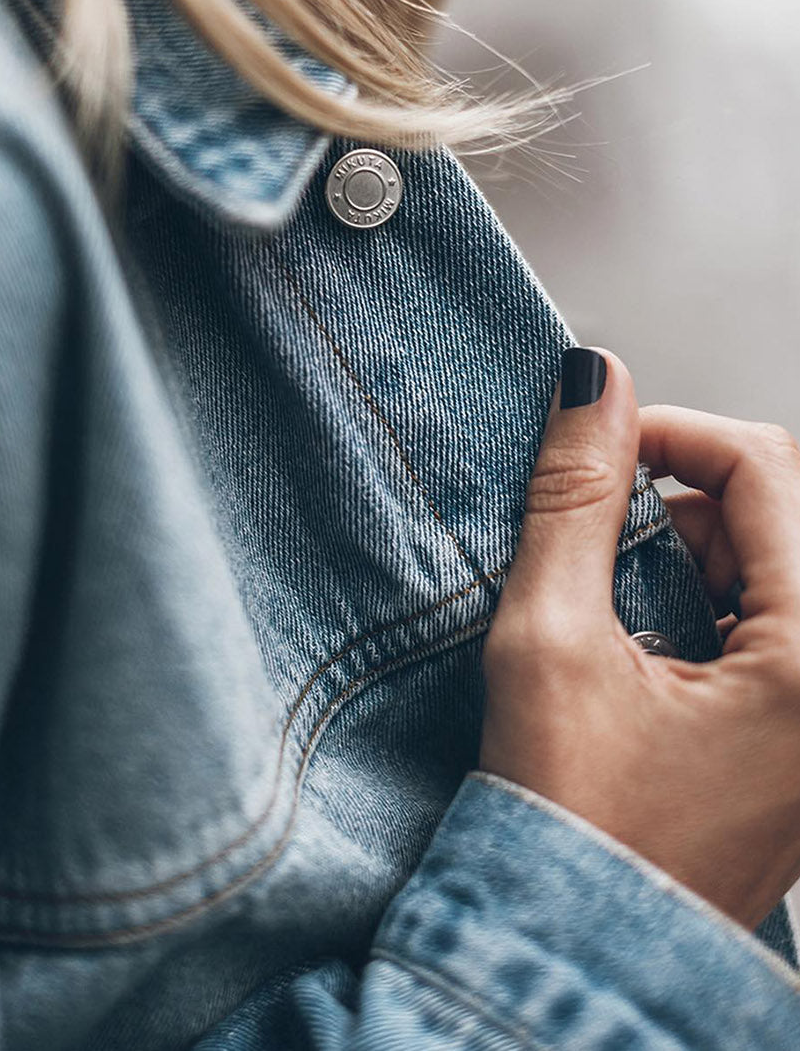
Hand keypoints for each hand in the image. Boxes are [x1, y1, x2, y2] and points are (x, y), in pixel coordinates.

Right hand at [480, 347, 799, 929]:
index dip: (674, 432)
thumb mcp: (552, 640)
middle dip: (689, 501)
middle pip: (784, 510)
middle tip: (606, 544)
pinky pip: (779, 616)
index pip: (767, 470)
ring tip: (626, 611)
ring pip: (780, 559)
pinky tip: (655, 645)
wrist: (578, 946)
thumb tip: (597, 383)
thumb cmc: (570, 824)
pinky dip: (716, 601)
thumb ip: (578, 498)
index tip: (601, 441)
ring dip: (700, 552)